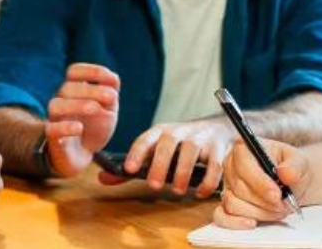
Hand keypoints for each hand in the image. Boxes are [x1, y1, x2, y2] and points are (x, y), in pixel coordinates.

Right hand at [45, 63, 120, 177]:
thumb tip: (112, 80)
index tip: (110, 78)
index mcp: (74, 90)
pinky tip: (79, 128)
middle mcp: (61, 101)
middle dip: (91, 90)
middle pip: (67, 87)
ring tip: (96, 109)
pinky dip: (65, 127)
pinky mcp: (53, 138)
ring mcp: (55, 119)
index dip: (91, 70)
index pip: (74, 71)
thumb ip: (111, 93)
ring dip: (77, 105)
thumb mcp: (109, 109)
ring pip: (56, 105)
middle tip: (111, 98)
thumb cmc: (95, 127)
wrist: (83, 155)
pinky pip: (51, 129)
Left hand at [103, 118, 233, 197]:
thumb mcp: (156, 150)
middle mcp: (180, 132)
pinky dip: (209, 180)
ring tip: (178, 190)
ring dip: (183, 172)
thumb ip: (132, 167)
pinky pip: (215, 164)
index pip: (146, 138)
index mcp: (161, 132)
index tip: (129, 169)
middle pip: (168, 144)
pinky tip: (201, 193)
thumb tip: (102, 178)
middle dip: (160, 165)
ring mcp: (200, 138)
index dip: (137, 152)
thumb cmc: (179, 145)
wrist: (218, 128)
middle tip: (154, 186)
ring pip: (191, 151)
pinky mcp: (218, 148)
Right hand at [212, 138, 310, 229]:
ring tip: (277, 210)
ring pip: (233, 204)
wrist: (293, 184)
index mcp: (244, 148)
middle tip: (283, 204)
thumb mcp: (299, 163)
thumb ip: (294, 167)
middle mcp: (231, 166)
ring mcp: (226, 186)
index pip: (244, 164)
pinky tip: (252, 223)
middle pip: (239, 188)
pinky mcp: (225, 204)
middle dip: (264, 201)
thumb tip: (285, 173)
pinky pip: (221, 216)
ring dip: (258, 212)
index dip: (260, 182)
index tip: (277, 195)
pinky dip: (236, 222)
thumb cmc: (292, 169)